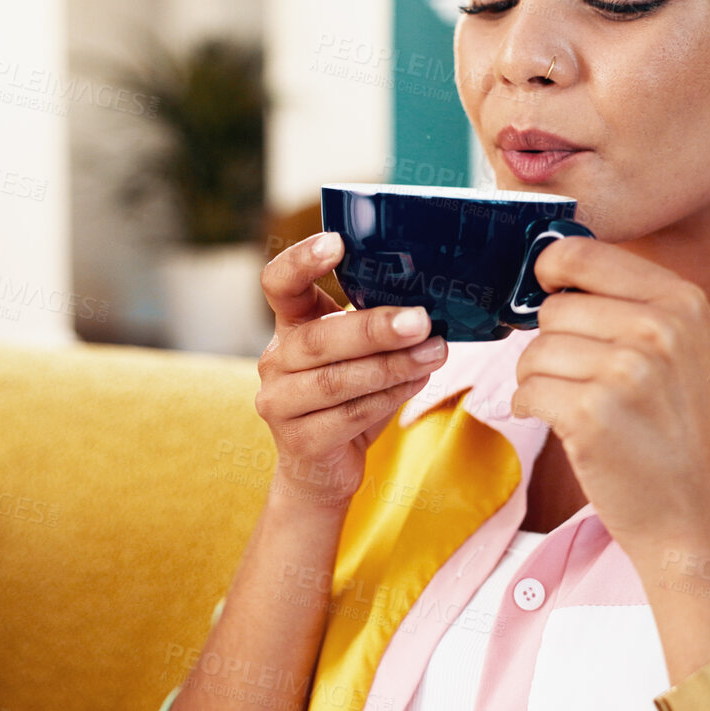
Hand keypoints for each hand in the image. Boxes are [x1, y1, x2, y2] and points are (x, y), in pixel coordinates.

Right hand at [255, 231, 448, 507]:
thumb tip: (432, 295)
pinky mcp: (298, 442)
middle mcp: (274, 360)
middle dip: (374, 328)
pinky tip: (417, 382)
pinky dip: (387, 398)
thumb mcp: (357, 351)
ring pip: (336, 381)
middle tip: (421, 319)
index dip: (301, 260)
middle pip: (318, 338)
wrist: (323, 468)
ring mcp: (279, 403)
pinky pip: (347, 417)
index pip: (278, 283)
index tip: (337, 242)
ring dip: (392, 366)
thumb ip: (374, 322)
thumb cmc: (349, 396)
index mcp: (289, 325)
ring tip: (435, 353)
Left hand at [509, 236, 709, 557]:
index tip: (552, 294)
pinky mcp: (591, 413)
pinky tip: (569, 429)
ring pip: (534, 350)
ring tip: (581, 408)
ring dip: (540, 381)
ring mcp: (626, 370)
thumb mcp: (677, 350)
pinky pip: (526, 390)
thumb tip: (548, 263)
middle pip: (554, 309)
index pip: (582, 253)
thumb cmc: (674, 434)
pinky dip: (532, 410)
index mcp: (682, 301)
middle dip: (553, 345)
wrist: (696, 519)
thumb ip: (625, 303)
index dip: (551, 273)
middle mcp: (659, 328)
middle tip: (585, 381)